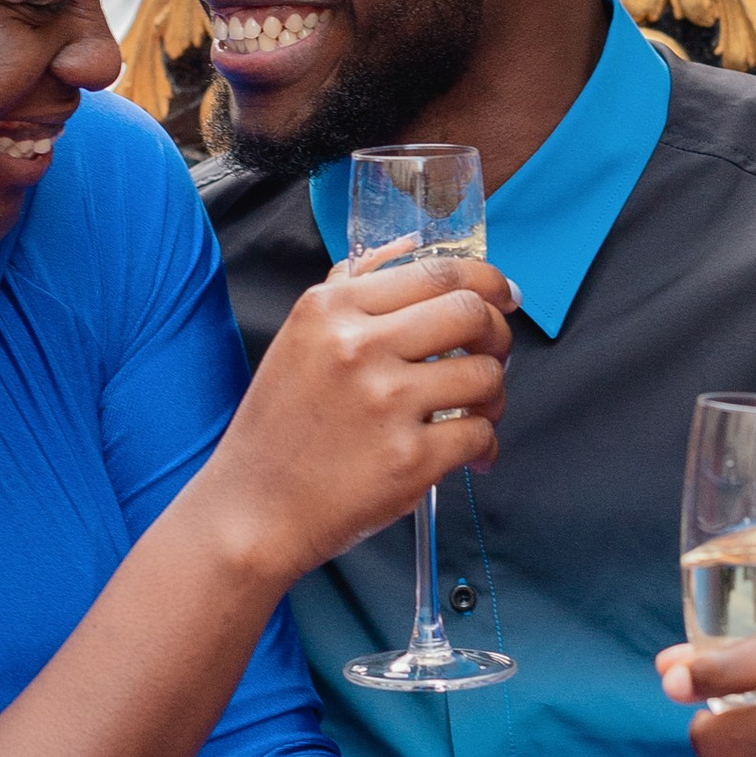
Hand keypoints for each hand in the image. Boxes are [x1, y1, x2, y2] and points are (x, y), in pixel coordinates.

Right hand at [202, 249, 511, 585]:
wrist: (252, 510)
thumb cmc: (279, 429)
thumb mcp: (300, 339)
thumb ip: (353, 288)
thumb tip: (410, 245)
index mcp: (332, 309)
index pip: (436, 271)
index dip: (486, 281)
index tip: (502, 297)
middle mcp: (358, 347)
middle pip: (471, 313)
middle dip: (498, 333)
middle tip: (492, 355)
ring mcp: (386, 403)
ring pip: (486, 375)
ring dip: (494, 395)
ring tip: (475, 411)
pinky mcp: (409, 459)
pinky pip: (480, 434)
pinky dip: (484, 444)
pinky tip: (468, 453)